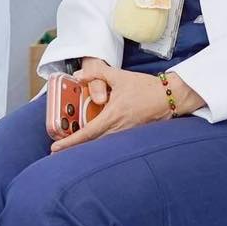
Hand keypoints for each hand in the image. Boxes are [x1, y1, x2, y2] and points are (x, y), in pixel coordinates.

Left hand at [50, 58, 189, 151]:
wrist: (171, 97)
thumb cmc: (147, 87)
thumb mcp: (120, 76)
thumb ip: (98, 73)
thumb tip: (79, 75)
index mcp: (113, 116)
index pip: (87, 133)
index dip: (70, 142)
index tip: (56, 148)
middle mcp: (118, 129)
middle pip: (91, 144)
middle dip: (74, 149)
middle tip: (58, 152)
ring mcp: (126, 134)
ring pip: (102, 144)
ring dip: (87, 147)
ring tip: (72, 148)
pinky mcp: (133, 135)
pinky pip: (112, 142)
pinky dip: (100, 143)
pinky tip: (94, 142)